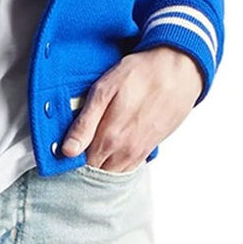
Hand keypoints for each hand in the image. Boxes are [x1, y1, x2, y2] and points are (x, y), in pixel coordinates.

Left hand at [59, 45, 203, 170]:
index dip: (72, 158)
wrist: (177, 71)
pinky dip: (118, 163)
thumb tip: (67, 151)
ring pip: (115, 172)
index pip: (83, 165)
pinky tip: (113, 147)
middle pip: (98, 171)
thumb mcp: (104, 91)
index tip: (65, 147)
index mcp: (109, 138)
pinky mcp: (151, 147)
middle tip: (77, 144)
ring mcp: (141, 151)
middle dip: (85, 163)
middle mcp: (126, 151)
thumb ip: (85, 124)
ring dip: (102, 164)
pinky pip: (131, 167)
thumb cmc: (138, 75)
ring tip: (94, 144)